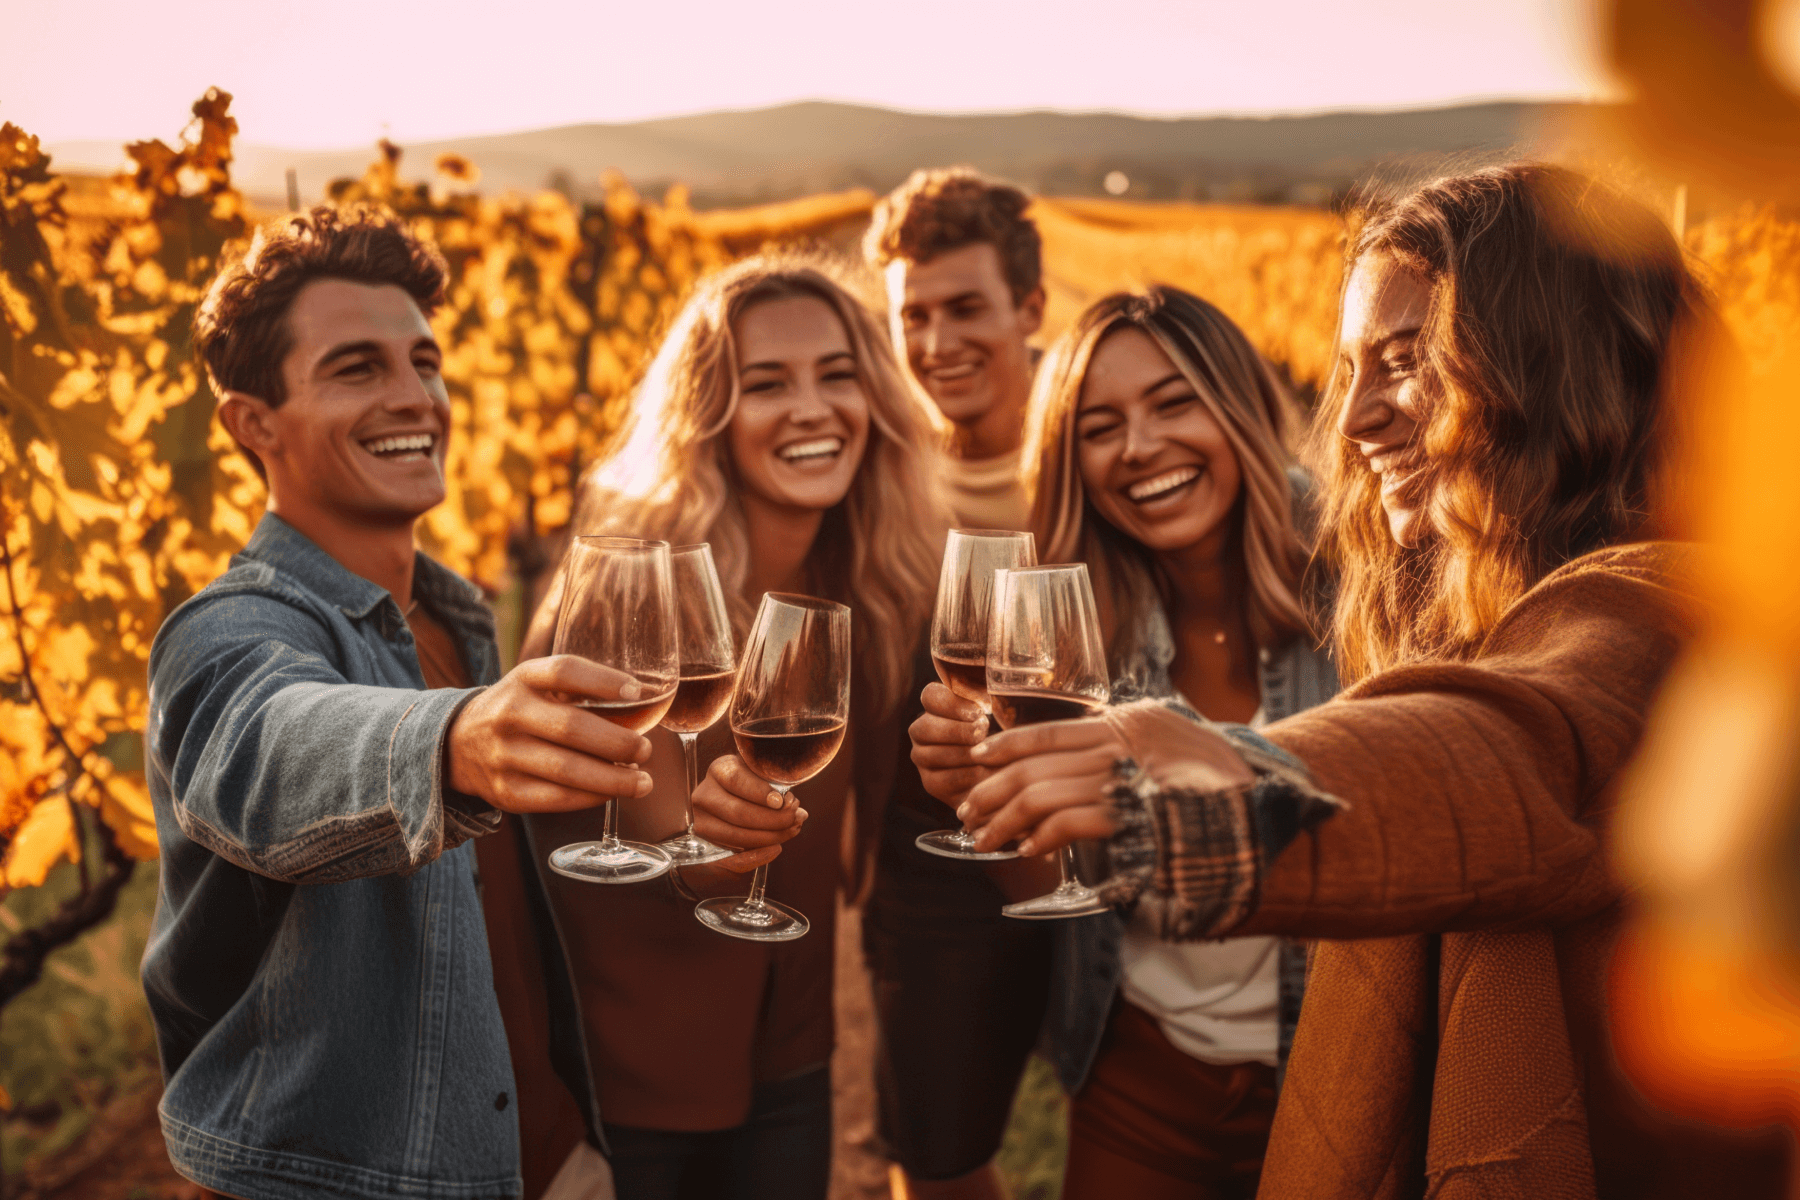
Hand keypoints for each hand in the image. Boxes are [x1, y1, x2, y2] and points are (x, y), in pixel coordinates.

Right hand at [447, 655, 654, 813]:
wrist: (457, 743)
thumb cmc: (518, 710)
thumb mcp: (535, 684)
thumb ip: (577, 689)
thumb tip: (642, 706)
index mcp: (522, 679)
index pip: (564, 672)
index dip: (603, 681)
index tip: (636, 692)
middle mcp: (510, 714)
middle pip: (571, 728)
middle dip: (617, 743)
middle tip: (646, 750)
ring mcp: (504, 755)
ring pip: (567, 770)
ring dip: (612, 779)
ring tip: (642, 781)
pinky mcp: (505, 791)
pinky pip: (556, 798)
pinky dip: (590, 798)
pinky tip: (611, 793)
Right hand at [691, 755, 807, 873]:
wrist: (727, 797)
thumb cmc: (751, 783)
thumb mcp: (761, 777)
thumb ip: (778, 790)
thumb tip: (800, 814)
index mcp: (719, 770)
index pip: (737, 780)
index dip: (761, 793)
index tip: (782, 801)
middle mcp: (704, 795)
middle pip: (738, 812)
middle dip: (772, 819)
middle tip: (794, 818)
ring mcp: (702, 820)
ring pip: (737, 835)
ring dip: (769, 836)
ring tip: (791, 830)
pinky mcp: (707, 842)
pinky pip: (732, 854)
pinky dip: (758, 854)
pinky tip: (776, 847)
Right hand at [907, 682, 990, 809]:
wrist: (1005, 775)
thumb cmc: (1002, 738)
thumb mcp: (998, 716)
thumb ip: (987, 702)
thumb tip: (986, 698)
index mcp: (936, 708)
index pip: (930, 696)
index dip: (952, 703)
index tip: (979, 711)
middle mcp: (923, 732)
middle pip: (923, 727)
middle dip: (957, 730)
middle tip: (983, 733)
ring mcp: (923, 759)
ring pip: (930, 755)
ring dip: (962, 753)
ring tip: (986, 753)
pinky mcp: (932, 784)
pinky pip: (942, 780)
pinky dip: (965, 775)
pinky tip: (984, 771)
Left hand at [961, 700, 1254, 855]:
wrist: (1269, 802)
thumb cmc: (1221, 779)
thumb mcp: (1171, 742)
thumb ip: (1129, 745)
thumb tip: (1086, 756)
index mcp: (1126, 724)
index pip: (1048, 731)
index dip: (1006, 745)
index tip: (977, 758)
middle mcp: (1121, 745)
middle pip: (1034, 763)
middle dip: (991, 789)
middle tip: (967, 809)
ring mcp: (1126, 778)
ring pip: (1041, 793)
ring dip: (1004, 819)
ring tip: (984, 838)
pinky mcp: (1133, 816)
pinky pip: (1069, 823)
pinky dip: (1040, 838)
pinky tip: (1025, 849)